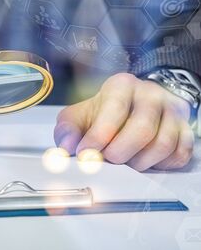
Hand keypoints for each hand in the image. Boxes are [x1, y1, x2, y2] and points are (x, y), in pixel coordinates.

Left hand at [54, 73, 193, 170]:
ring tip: (125, 162)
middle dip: (120, 152)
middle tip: (107, 160)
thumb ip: (67, 130)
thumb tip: (66, 147)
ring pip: (163, 144)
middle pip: (142, 130)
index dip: (98, 136)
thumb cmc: (101, 113)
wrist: (129, 108)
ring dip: (140, 162)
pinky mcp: (185, 130)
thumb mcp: (77, 116)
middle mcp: (151, 94)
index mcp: (122, 85)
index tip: (86, 153)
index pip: (114, 111)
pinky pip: (179, 155)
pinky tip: (144, 162)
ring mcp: (172, 112)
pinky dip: (160, 166)